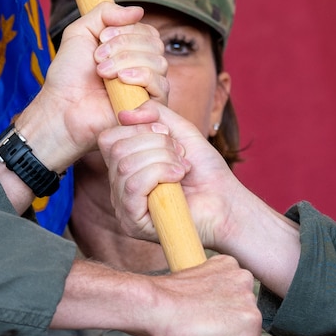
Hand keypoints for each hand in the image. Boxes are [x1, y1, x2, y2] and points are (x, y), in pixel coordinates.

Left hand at [16, 4, 166, 173]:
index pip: (147, 30)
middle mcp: (144, 67)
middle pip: (154, 43)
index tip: (100, 39)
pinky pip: (161, 84)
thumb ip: (105, 12)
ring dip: (127, 61)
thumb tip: (139, 10)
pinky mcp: (151, 108)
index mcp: (131, 50)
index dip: (125, 30)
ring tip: (102, 72)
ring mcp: (149, 88)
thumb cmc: (68, 75)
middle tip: (97, 59)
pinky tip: (120, 80)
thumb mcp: (80, 32)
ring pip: (158, 62)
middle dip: (123, 46)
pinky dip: (140, 77)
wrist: (62, 107)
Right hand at [53, 255, 262, 335]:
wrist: (148, 303)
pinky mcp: (246, 328)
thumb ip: (195, 301)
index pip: (234, 304)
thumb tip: (191, 321)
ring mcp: (247, 305)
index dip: (217, 324)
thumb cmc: (153, 300)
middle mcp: (244, 281)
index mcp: (227, 267)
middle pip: (242, 324)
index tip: (195, 329)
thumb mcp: (179, 292)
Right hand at [98, 103, 300, 294]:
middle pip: (117, 149)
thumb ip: (155, 113)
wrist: (226, 203)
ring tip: (182, 169)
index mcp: (125, 166)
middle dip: (156, 144)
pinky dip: (159, 173)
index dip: (138, 129)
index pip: (109, 138)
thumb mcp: (180, 131)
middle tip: (180, 155)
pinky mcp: (132, 222)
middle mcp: (119, 187)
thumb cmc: (205, 171)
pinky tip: (177, 178)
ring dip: (162, 159)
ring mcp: (123, 207)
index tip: (168, 135)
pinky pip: (132, 185)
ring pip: (125, 166)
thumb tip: (124, 115)